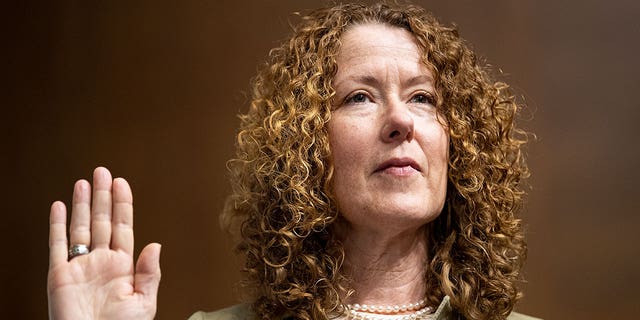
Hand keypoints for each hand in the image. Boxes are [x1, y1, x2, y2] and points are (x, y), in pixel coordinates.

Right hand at [47, 167, 160, 319]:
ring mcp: (80, 267)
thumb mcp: (143, 303)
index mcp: (123, 267)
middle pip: (101, 221)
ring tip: (85, 181)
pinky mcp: (59, 275)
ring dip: (82, 204)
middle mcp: (101, 262)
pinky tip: (60, 207)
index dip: (122, 205)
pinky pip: (57, 245)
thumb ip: (149, 274)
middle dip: (103, 196)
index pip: (123, 227)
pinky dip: (58, 225)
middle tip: (103, 171)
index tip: (122, 183)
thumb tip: (156, 245)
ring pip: (81, 228)